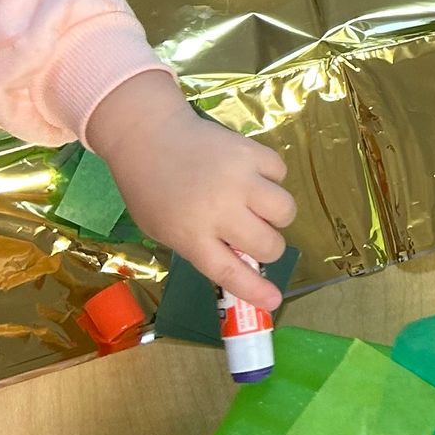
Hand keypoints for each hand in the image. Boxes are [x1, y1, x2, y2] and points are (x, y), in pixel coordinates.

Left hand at [88, 69, 295, 304]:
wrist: (148, 133)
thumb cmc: (150, 188)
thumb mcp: (164, 229)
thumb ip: (200, 246)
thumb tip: (243, 260)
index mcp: (191, 235)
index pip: (231, 273)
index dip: (256, 291)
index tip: (274, 301)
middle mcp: (219, 209)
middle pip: (269, 244)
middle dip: (267, 246)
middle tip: (254, 235)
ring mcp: (239, 178)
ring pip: (285, 210)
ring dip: (275, 214)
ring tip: (257, 204)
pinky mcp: (251, 151)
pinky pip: (281, 173)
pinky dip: (271, 178)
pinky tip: (251, 175)